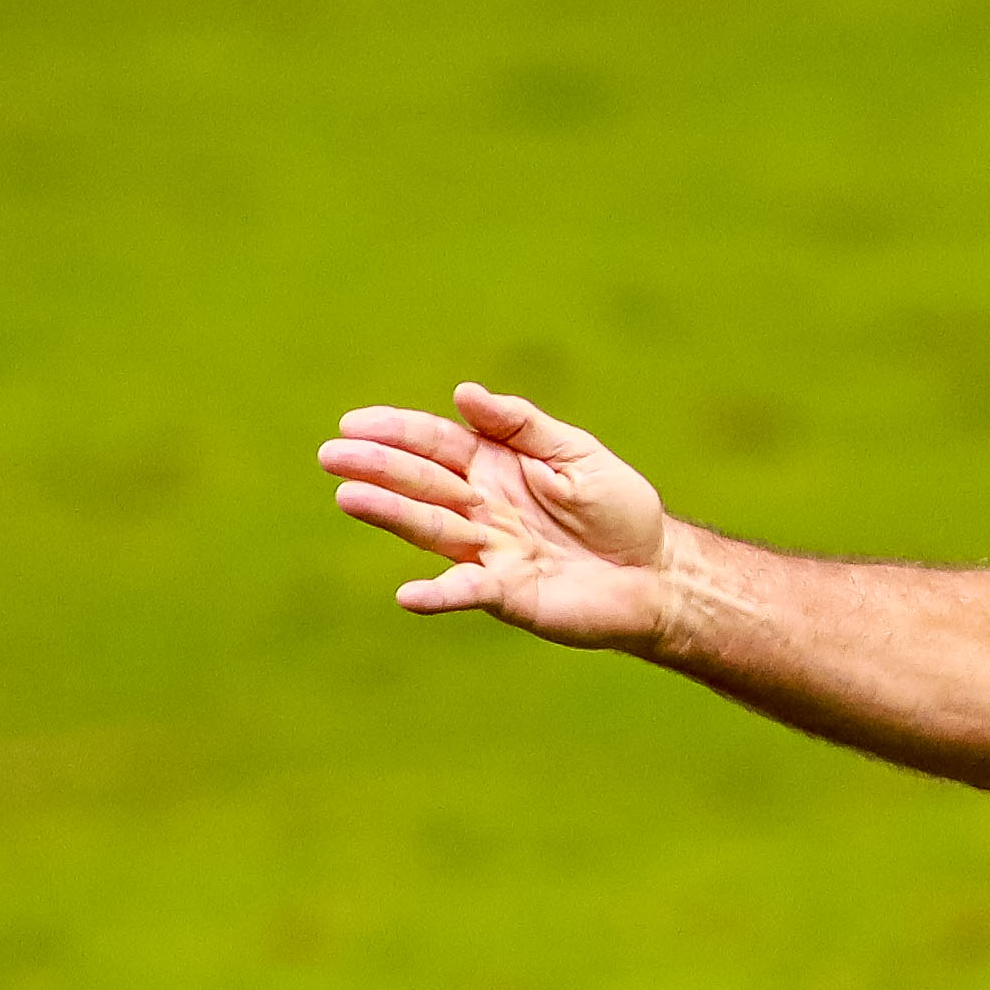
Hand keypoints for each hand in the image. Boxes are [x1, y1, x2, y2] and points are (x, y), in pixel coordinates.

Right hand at [317, 384, 674, 649]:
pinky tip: (407, 596)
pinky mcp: (507, 594)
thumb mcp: (574, 453)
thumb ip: (520, 425)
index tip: (353, 425)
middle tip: (332, 456)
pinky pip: (468, 592)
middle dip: (377, 468)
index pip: (435, 444)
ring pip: (433, 528)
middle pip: (422, 483)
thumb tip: (463, 393)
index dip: (396, 431)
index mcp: (494, 467)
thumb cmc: (619, 510)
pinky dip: (439, 595)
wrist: (657, 573)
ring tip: (348, 497)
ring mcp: (490, 552)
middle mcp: (482, 508)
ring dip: (391, 515)